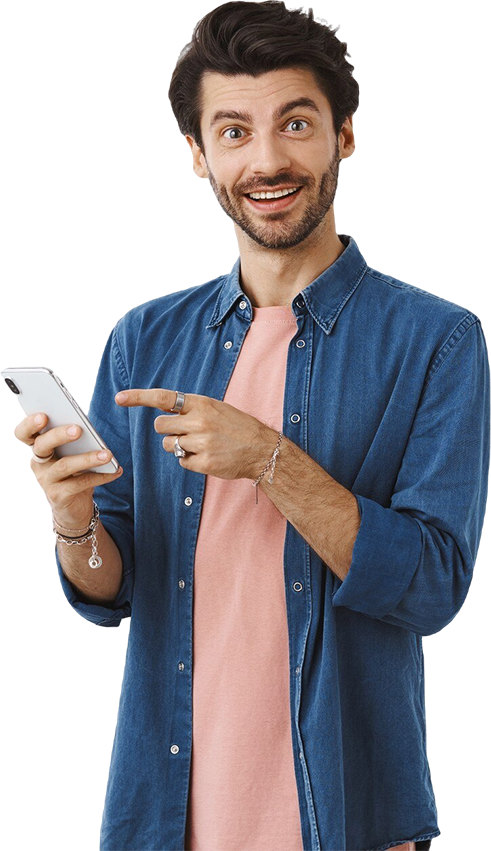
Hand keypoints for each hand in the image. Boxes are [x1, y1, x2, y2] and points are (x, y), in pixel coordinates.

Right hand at [15, 412, 121, 527]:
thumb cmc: (75, 472)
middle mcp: (39, 463)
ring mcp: (47, 480)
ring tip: (107, 454)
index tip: (43, 416)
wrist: (74, 506)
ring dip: (88, 458)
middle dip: (59, 435)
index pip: (25, 433)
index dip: (29, 424)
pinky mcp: (58, 496)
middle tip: (78, 429)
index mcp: (40, 448)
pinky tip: (115, 472)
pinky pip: (79, 484)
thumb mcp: (73, 454)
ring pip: (64, 465)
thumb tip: (89, 428)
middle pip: (42, 445)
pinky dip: (100, 476)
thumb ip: (75, 440)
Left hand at [115, 388, 273, 479]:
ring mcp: (201, 443)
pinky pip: (181, 462)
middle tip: (185, 432)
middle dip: (167, 430)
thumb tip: (162, 411)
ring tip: (201, 445)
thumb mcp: (215, 408)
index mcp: (201, 404)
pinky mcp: (204, 463)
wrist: (262, 449)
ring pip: (169, 445)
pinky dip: (190, 461)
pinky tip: (207, 456)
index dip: (139, 397)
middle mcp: (199, 421)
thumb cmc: (236, 426)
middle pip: (160, 426)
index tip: (120, 398)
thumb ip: (190, 408)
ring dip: (179, 447)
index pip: (164, 398)